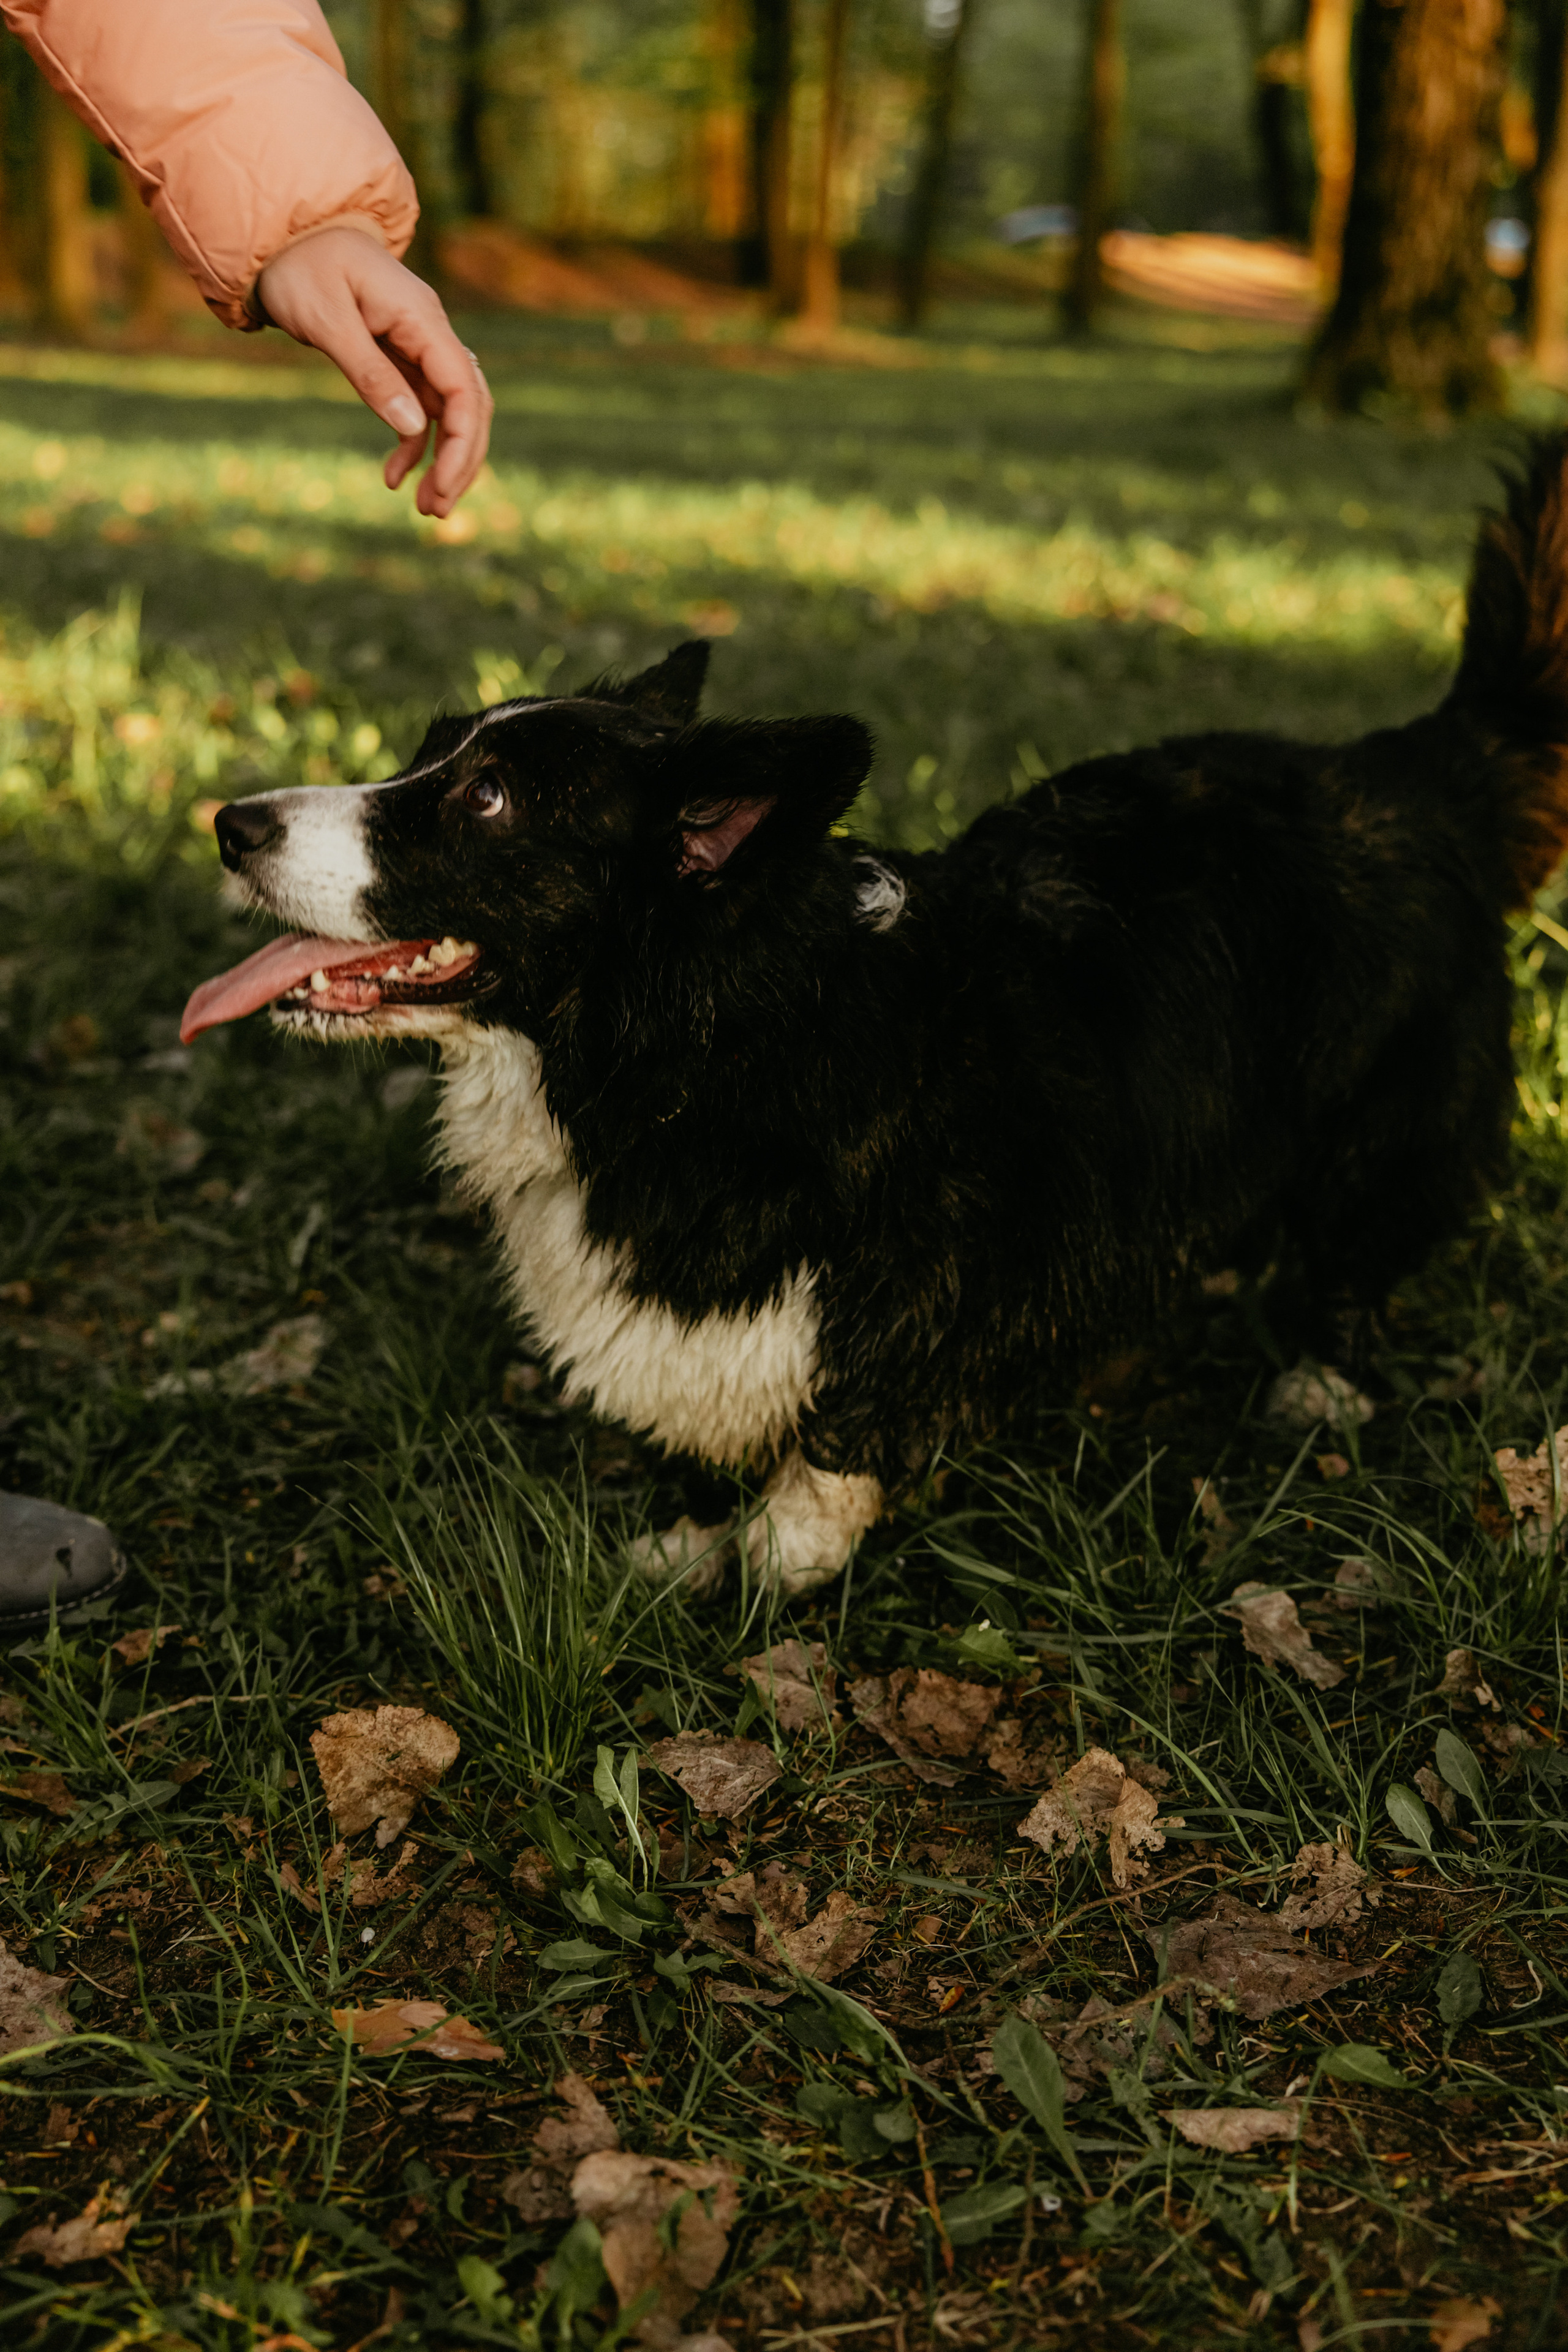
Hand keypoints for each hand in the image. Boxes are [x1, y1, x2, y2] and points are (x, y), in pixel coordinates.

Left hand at [256, 227, 492, 515]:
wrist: (285, 235)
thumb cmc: (301, 268)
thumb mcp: (327, 321)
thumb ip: (370, 374)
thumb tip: (414, 427)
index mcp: (421, 318)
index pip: (464, 388)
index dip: (463, 443)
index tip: (443, 486)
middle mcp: (431, 332)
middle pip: (470, 405)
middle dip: (461, 461)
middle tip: (437, 511)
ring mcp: (419, 346)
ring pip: (452, 412)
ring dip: (444, 460)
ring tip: (425, 507)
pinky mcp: (401, 357)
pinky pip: (421, 408)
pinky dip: (413, 445)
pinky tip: (395, 476)